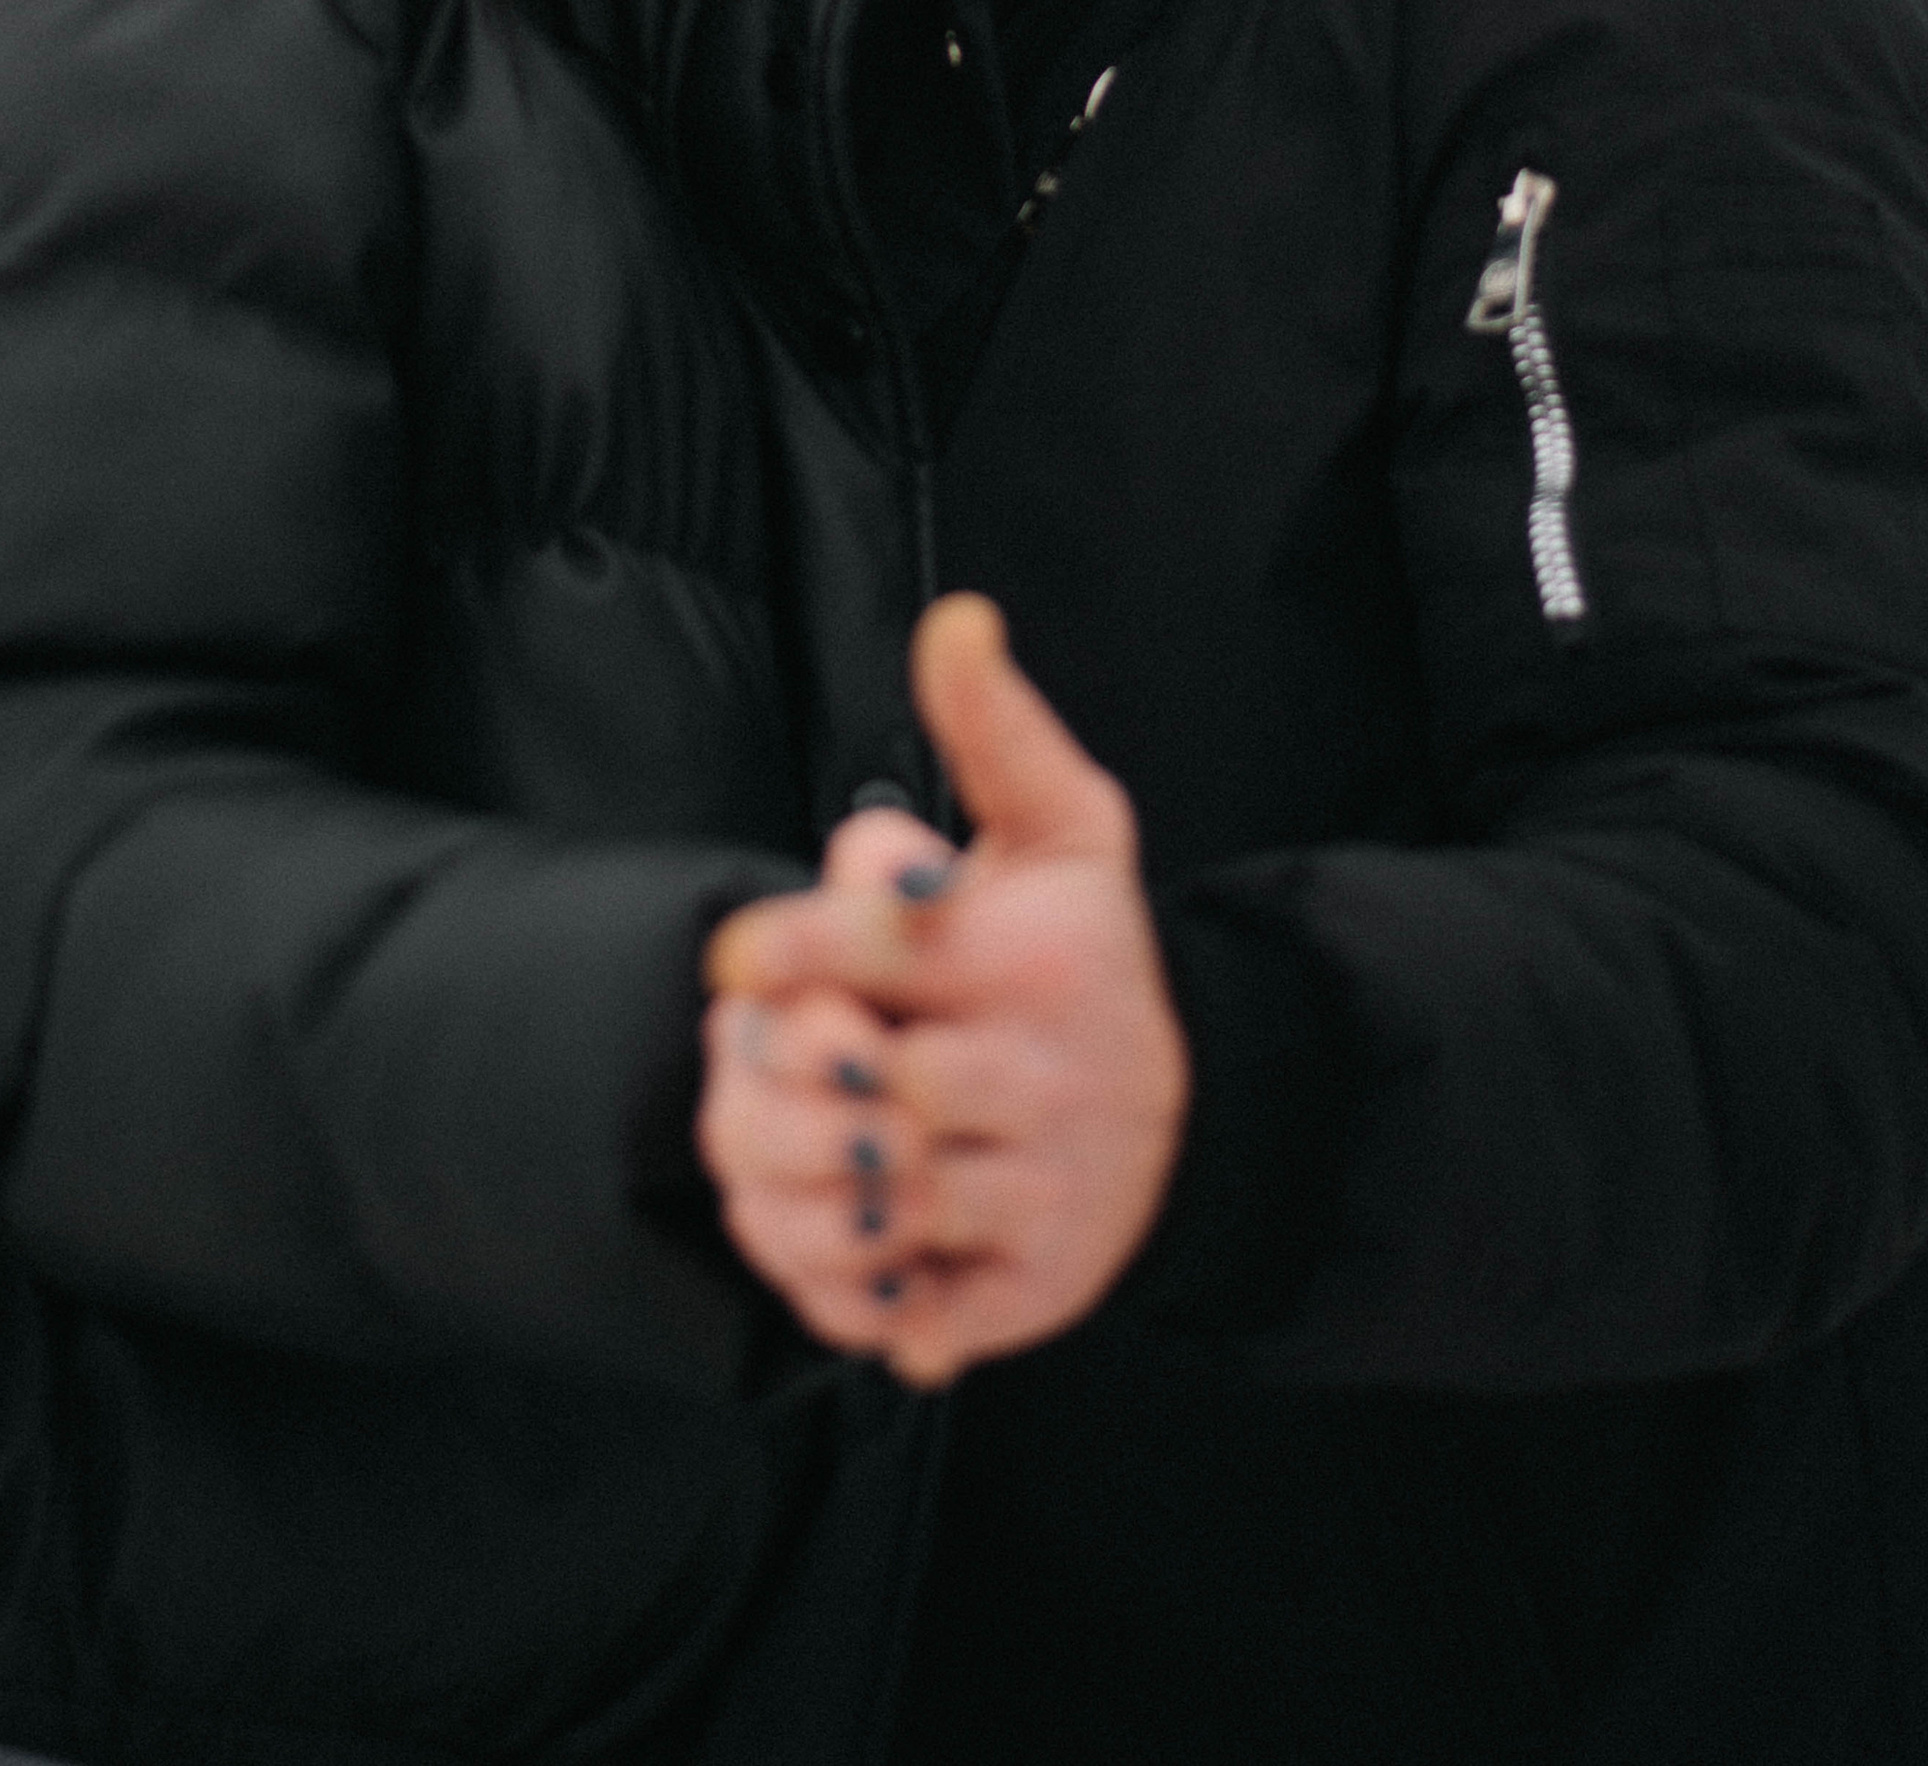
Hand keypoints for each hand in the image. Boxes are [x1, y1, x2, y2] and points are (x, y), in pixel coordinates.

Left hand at [696, 594, 1190, 1385]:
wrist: (1192, 1109)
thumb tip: (953, 617)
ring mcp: (1043, 1188)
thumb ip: (990, 725)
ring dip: (793, 1184)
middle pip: (864, 1084)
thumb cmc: (1079, 950)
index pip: (883, 943)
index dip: (790, 945)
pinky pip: (913, 1310)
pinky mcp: (1036, 1288)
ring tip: (772, 1148)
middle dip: (782, 1072)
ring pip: (879, 1201)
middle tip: (753, 1064)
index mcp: (1031, 956)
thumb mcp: (1061, 825)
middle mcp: (1043, 1077)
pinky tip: (833, 1247)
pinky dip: (853, 1295)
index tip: (734, 960)